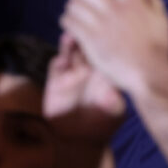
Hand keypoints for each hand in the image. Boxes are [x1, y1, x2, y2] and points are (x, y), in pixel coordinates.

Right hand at [43, 32, 126, 146]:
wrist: (77, 137)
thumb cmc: (99, 123)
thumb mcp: (110, 115)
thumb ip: (111, 105)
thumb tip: (110, 97)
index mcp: (105, 71)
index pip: (106, 50)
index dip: (106, 40)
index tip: (106, 32)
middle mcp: (88, 68)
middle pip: (87, 45)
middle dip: (86, 36)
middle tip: (85, 31)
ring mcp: (72, 73)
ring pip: (71, 52)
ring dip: (70, 43)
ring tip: (69, 38)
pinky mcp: (56, 81)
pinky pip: (56, 67)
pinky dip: (58, 62)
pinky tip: (60, 61)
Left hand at [59, 0, 167, 94]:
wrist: (148, 72)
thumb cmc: (158, 45)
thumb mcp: (162, 17)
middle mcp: (115, 8)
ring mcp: (100, 24)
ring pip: (73, 5)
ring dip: (72, 6)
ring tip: (75, 10)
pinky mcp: (89, 40)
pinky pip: (69, 23)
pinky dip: (67, 21)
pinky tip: (72, 24)